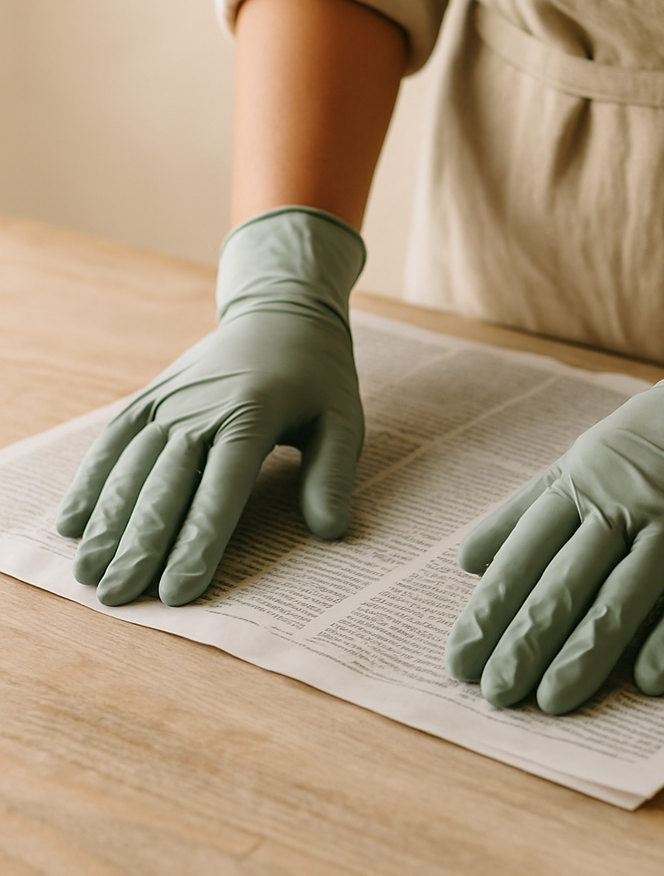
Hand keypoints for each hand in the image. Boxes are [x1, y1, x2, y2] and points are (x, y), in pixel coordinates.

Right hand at [56, 207, 364, 606]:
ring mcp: (170, 401)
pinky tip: (71, 522)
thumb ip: (331, 475)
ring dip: (107, 521)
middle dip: (140, 544)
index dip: (198, 541)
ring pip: (130, 467)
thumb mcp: (343, 420)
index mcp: (253, 414)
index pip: (222, 488)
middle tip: (119, 596)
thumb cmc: (318, 377)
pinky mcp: (150, 398)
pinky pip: (112, 441)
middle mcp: (202, 408)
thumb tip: (331, 533)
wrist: (281, 314)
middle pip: (166, 484)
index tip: (179, 590)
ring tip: (89, 572)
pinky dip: (89, 480)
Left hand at [445, 263, 663, 713]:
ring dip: (591, 646)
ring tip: (556, 699)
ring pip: (629, 589)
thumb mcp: (578, 463)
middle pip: (570, 577)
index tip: (463, 659)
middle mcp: (623, 503)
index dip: (493, 607)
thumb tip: (466, 562)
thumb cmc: (646, 441)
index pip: (526, 554)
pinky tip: (648, 679)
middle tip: (498, 693)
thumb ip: (524, 512)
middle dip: (530, 636)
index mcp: (580, 485)